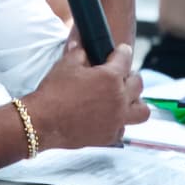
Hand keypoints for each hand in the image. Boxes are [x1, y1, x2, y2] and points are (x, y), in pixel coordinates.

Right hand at [25, 41, 148, 150]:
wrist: (43, 122)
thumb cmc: (54, 92)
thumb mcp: (66, 64)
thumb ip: (80, 52)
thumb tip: (84, 48)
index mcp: (110, 77)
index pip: (125, 58)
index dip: (122, 51)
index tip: (121, 50)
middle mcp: (119, 99)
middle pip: (138, 84)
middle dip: (131, 76)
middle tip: (122, 75)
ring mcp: (117, 120)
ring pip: (141, 111)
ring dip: (136, 102)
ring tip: (126, 99)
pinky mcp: (110, 136)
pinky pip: (124, 128)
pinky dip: (119, 121)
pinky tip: (108, 117)